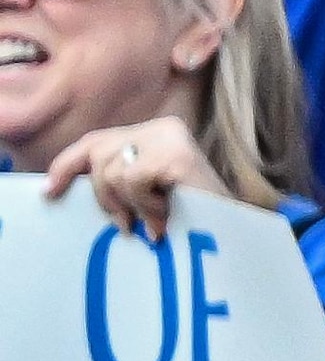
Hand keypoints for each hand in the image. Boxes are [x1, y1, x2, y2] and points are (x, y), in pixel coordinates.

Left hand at [42, 114, 217, 235]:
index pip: (95, 141)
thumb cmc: (193, 216)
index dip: (67, 165)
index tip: (49, 190)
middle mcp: (161, 128)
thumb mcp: (146, 191)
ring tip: (154, 221)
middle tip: (123, 225)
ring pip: (112, 170)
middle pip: (98, 154)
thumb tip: (65, 186)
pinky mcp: (177, 155)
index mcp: (153, 133)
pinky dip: (145, 204)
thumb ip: (118, 179)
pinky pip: (134, 179)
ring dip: (129, 205)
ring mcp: (170, 138)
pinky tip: (165, 216)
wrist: (238, 232)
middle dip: (103, 195)